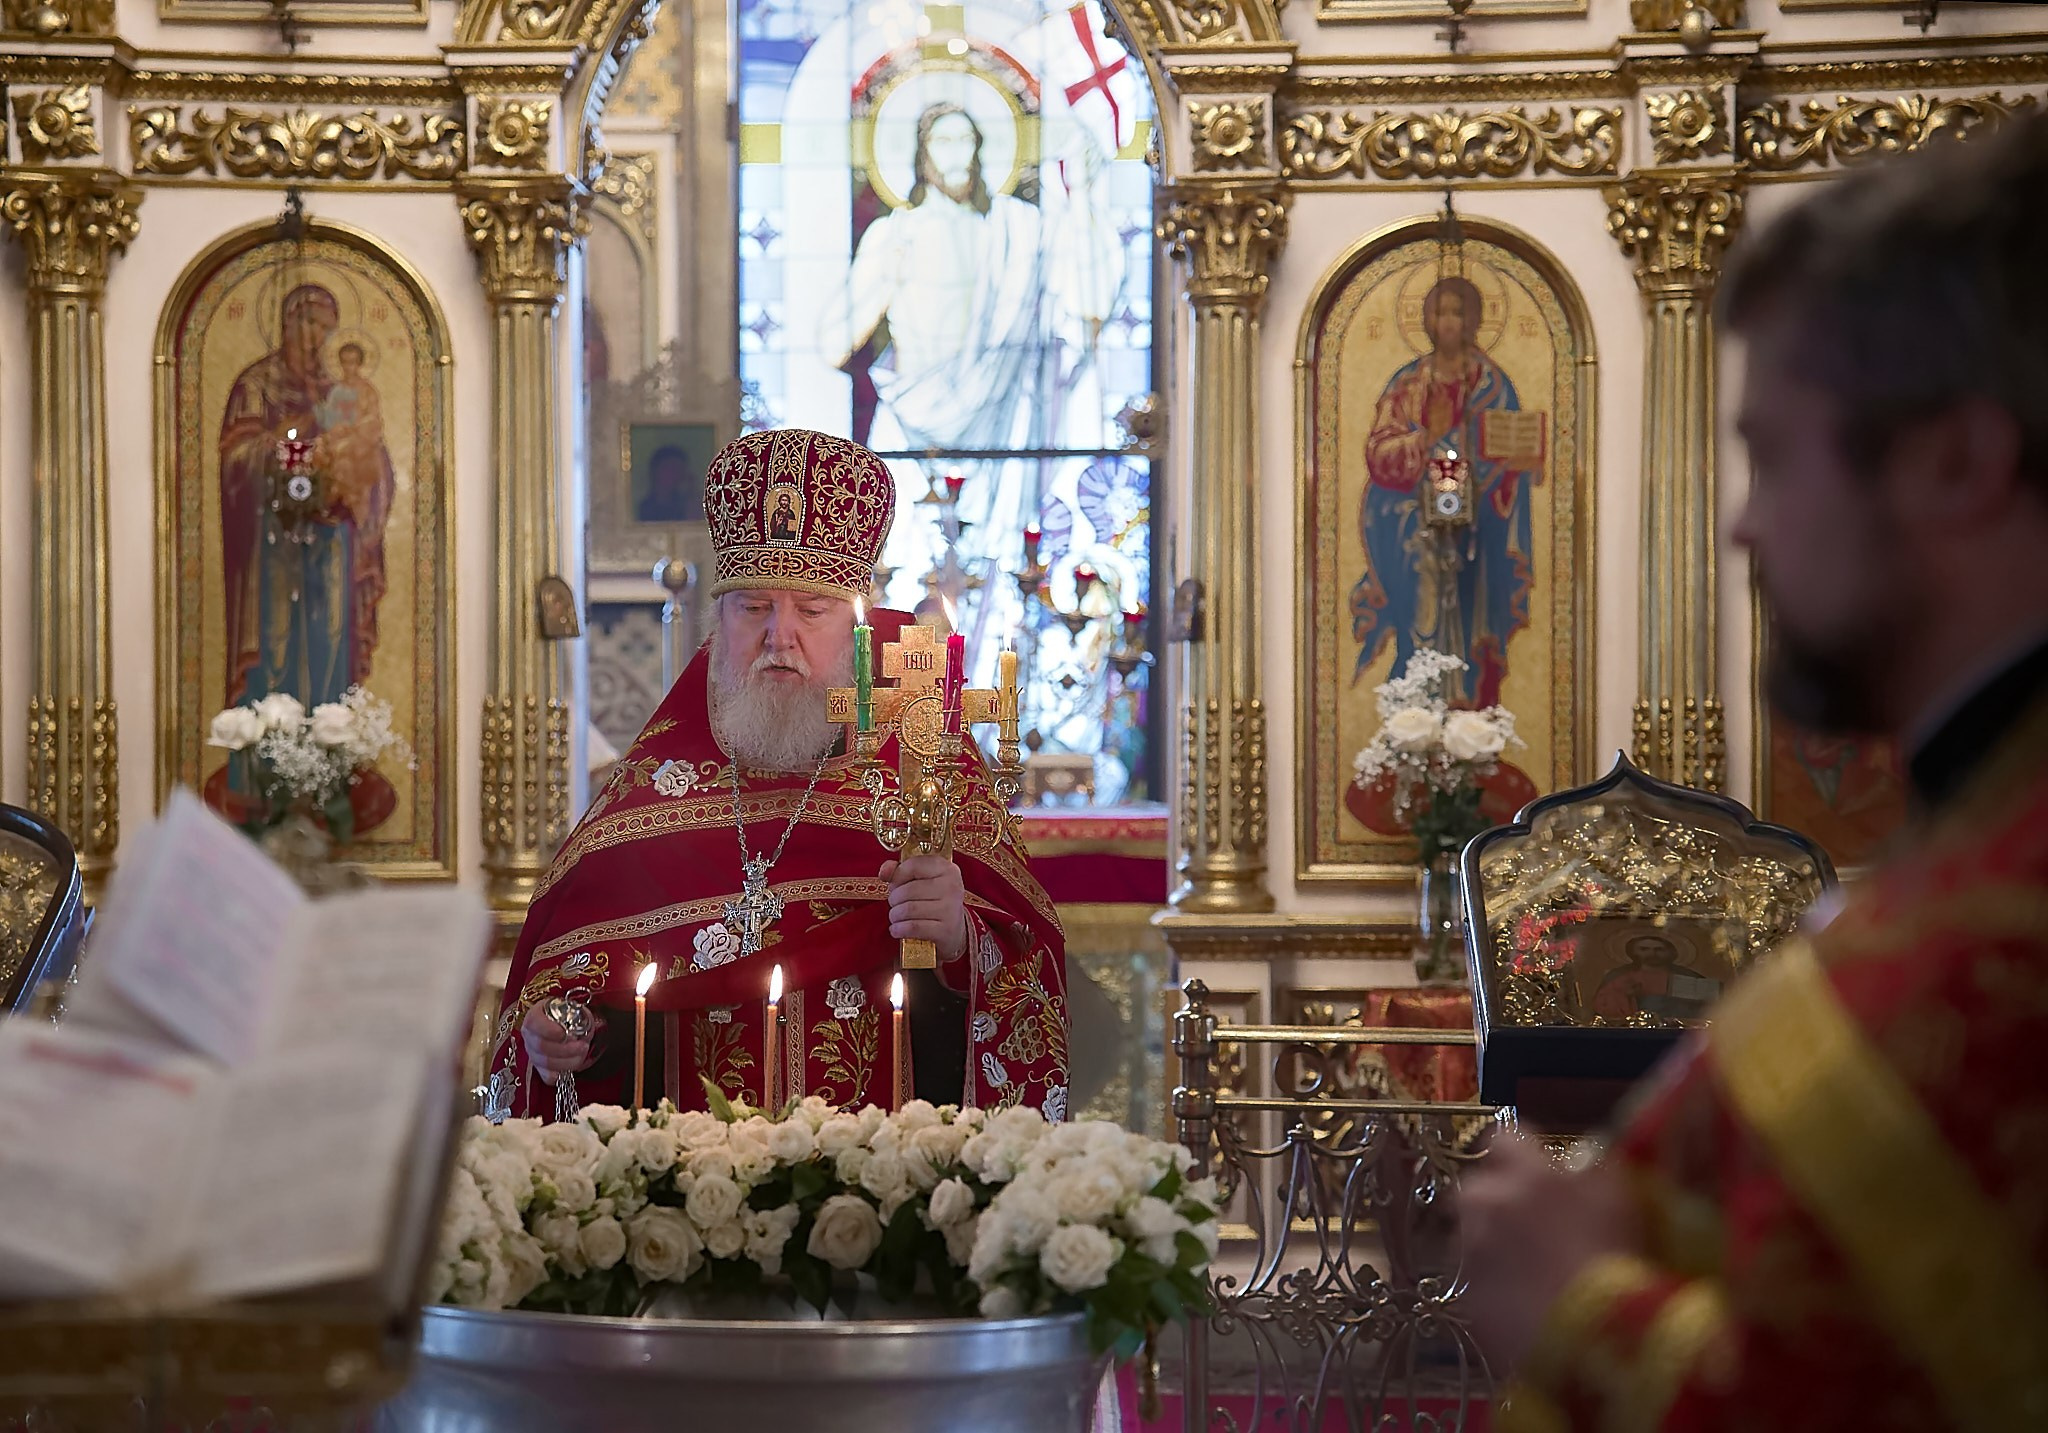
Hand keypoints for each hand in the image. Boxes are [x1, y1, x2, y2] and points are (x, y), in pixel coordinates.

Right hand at [521, 1002, 598, 1085]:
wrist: (567, 1025)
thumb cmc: (569, 1016)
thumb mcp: (573, 1009)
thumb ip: (577, 1016)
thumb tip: (584, 1032)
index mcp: (534, 1016)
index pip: (533, 1023)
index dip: (548, 1030)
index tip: (564, 1033)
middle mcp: (530, 1036)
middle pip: (541, 1046)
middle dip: (566, 1049)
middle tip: (583, 1046)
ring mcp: (533, 1054)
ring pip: (546, 1063)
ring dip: (568, 1061)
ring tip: (582, 1054)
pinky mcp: (540, 1069)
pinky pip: (547, 1077)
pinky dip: (561, 1074)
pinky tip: (571, 1066)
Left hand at [880, 855, 967, 961]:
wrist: (953, 929)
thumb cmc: (932, 900)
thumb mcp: (921, 880)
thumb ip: (899, 870)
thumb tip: (884, 872)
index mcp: (946, 868)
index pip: (913, 866)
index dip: (897, 876)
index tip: (896, 885)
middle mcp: (951, 886)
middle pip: (908, 890)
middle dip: (894, 899)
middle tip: (895, 904)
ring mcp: (950, 909)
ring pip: (908, 910)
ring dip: (895, 915)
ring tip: (895, 917)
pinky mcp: (946, 930)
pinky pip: (913, 927)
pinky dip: (899, 929)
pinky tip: (896, 929)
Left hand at [1459, 1132, 1637, 1376]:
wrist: (1591, 1336)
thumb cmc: (1617, 1260)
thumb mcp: (1619, 1198)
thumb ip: (1594, 1167)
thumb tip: (1583, 1153)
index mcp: (1528, 1172)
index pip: (1505, 1137)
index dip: (1516, 1149)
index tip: (1529, 1162)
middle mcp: (1488, 1201)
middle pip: (1474, 1186)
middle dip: (1491, 1199)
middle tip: (1522, 1224)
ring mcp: (1470, 1250)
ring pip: (1466, 1235)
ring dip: (1486, 1244)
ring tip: (1520, 1271)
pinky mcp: (1464, 1296)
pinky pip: (1469, 1284)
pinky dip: (1487, 1288)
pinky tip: (1514, 1304)